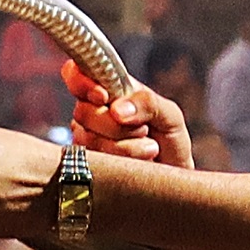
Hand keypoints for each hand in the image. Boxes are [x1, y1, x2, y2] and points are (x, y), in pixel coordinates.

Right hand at [65, 65, 192, 170]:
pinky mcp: (86, 164)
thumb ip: (147, 103)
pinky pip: (96, 160)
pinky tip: (139, 161)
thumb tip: (117, 109)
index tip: (103, 96)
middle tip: (143, 129)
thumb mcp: (169, 114)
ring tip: (147, 146)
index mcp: (109, 90)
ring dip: (126, 145)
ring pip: (90, 138)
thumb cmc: (169, 141)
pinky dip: (125, 159)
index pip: (76, 74)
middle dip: (116, 124)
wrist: (172, 174)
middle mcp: (92, 111)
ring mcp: (86, 138)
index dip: (82, 82)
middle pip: (83, 111)